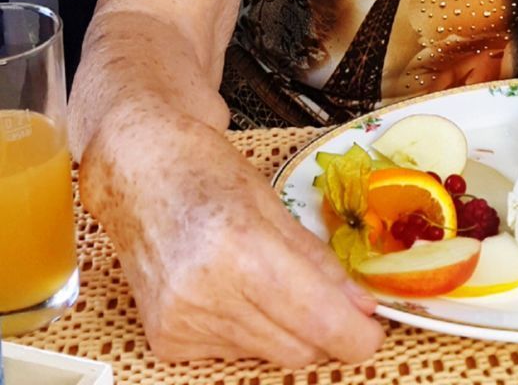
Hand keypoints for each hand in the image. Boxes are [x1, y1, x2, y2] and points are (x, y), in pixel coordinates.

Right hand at [79, 107, 384, 365]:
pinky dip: (247, 329)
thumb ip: (319, 260)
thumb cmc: (204, 171)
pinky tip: (231, 290)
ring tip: (269, 280)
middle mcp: (206, 293)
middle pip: (297, 346)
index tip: (373, 331)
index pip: (317, 320)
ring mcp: (182, 321)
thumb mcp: (273, 201)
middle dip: (325, 330)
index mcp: (241, 248)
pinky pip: (233, 353)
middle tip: (334, 302)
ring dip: (285, 328)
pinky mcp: (166, 341)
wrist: (138, 169)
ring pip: (267, 354)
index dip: (356, 335)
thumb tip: (361, 306)